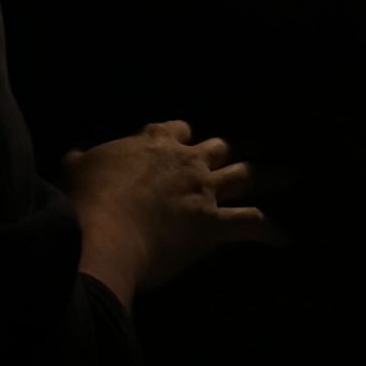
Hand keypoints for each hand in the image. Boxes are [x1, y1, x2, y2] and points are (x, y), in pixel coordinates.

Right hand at [62, 121, 265, 305]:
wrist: (104, 232)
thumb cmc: (86, 200)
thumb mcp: (75, 171)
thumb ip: (80, 161)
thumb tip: (75, 155)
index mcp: (153, 143)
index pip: (176, 129)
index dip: (180, 135)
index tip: (181, 139)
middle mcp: (185, 162)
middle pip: (215, 148)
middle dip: (222, 154)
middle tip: (229, 160)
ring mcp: (203, 192)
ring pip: (243, 176)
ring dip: (268, 176)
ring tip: (290, 175)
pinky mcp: (213, 225)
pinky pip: (251, 223)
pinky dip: (270, 230)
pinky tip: (284, 237)